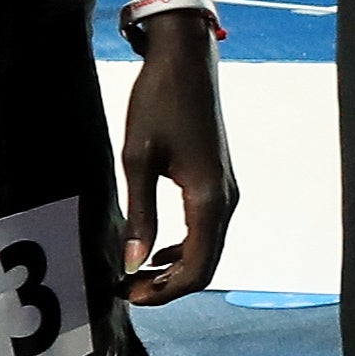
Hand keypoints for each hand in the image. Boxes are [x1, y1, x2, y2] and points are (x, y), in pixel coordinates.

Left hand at [118, 15, 236, 305]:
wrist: (186, 60)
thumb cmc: (159, 102)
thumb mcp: (138, 159)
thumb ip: (140, 215)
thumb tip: (134, 264)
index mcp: (208, 197)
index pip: (197, 267)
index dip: (164, 292)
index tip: (128, 295)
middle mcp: (225, 198)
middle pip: (207, 263)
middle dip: (169, 286)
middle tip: (129, 292)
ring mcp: (226, 188)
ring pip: (209, 247)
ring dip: (176, 269)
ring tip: (137, 275)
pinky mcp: (219, 179)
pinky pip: (208, 228)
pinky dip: (184, 247)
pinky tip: (157, 248)